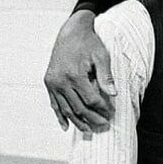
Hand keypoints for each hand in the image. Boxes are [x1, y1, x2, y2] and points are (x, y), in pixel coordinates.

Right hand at [44, 10, 115, 132]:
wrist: (70, 32)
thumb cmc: (88, 43)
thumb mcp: (101, 56)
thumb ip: (106, 76)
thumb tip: (113, 94)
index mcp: (74, 74)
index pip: (91, 99)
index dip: (102, 108)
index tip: (111, 113)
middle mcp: (61, 81)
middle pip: (78, 107)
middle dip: (92, 118)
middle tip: (104, 126)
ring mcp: (53, 83)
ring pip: (66, 109)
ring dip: (78, 121)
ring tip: (89, 130)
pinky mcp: (49, 82)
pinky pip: (54, 103)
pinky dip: (60, 116)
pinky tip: (66, 127)